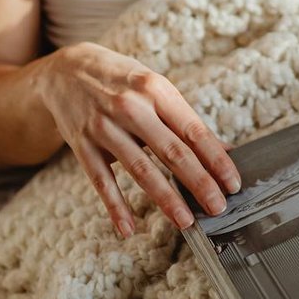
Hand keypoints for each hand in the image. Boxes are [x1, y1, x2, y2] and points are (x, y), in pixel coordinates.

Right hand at [32, 42, 241, 237]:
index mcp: (156, 90)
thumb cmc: (122, 81)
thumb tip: (224, 150)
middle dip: (198, 182)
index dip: (215, 159)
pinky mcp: (82, 144)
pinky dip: (115, 206)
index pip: (193, 130)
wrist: (66, 70)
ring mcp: (104, 127)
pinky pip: (101, 180)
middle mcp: (131, 107)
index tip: (232, 183)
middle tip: (217, 207)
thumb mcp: (156, 89)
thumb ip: (186, 120)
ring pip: (140, 169)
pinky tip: (128, 228)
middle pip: (172, 151)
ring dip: (165, 198)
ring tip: (185, 222)